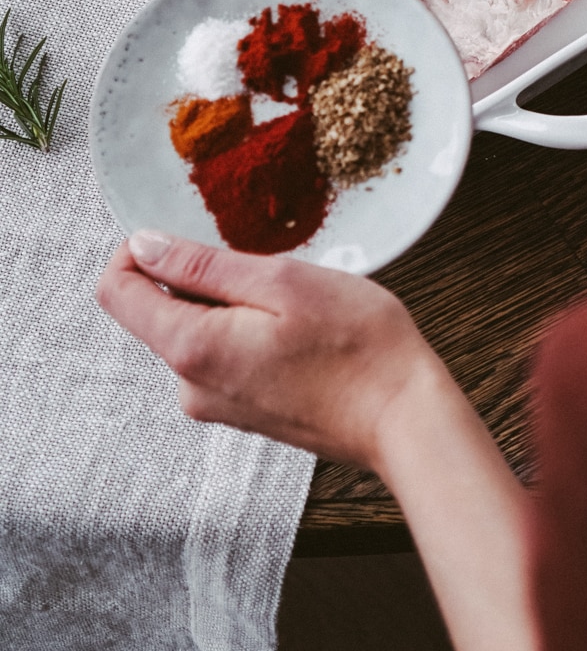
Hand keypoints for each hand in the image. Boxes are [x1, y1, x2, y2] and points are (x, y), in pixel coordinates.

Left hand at [96, 231, 445, 469]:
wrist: (404, 419)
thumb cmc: (357, 345)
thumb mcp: (281, 281)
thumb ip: (203, 265)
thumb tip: (143, 246)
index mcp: (192, 349)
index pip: (117, 293)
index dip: (136, 250)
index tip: (182, 232)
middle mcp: (191, 386)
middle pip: (159, 310)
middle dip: (202, 275)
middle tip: (269, 269)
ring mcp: (216, 404)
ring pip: (197, 330)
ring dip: (233, 302)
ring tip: (296, 303)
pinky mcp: (243, 411)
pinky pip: (224, 354)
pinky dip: (250, 329)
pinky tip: (301, 329)